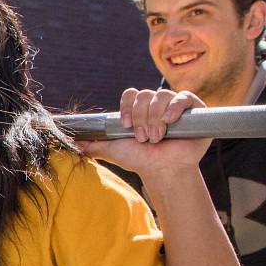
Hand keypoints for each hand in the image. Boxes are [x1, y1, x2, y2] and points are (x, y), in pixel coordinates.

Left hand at [77, 89, 211, 178]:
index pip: (130, 94)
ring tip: (157, 137)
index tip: (125, 125)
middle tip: (143, 138)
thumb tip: (71, 141)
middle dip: (141, 117)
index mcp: (139, 109)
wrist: (164, 171)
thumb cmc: (142, 160)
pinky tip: (169, 121)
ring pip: (161, 96)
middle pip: (145, 95)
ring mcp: (175, 105)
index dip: (127, 107)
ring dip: (155, 118)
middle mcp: (157, 104)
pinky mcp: (195, 109)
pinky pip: (183, 97)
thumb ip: (93, 144)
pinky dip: (174, 107)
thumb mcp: (114, 150)